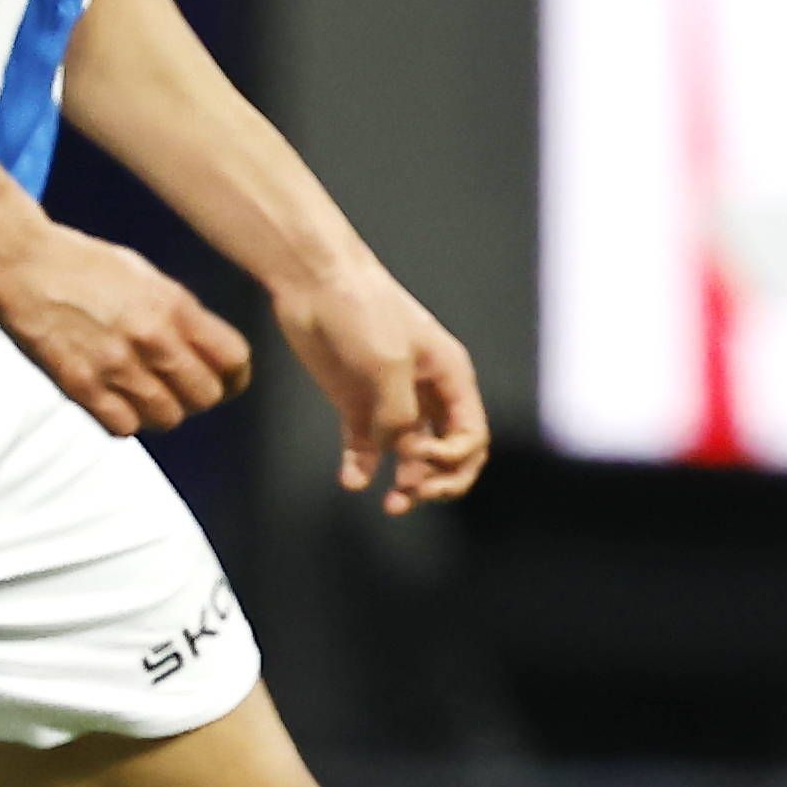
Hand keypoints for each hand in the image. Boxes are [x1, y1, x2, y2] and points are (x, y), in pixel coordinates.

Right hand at [0, 209, 253, 439]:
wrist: (23, 263)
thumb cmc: (85, 264)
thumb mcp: (149, 277)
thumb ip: (181, 315)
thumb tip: (207, 348)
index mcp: (175, 307)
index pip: (234, 360)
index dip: (235, 376)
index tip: (227, 381)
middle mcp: (152, 339)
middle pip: (205, 396)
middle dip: (199, 395)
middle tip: (181, 388)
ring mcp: (116, 366)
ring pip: (168, 418)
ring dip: (162, 411)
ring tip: (146, 394)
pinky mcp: (80, 386)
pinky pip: (123, 427)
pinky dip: (125, 420)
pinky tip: (116, 401)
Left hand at [279, 256, 490, 510]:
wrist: (314, 282)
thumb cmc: (362, 311)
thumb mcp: (388, 364)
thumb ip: (400, 415)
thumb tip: (404, 454)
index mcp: (449, 376)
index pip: (472, 434)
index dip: (453, 458)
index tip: (420, 455)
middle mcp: (426, 393)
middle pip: (450, 452)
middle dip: (439, 480)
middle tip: (412, 495)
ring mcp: (390, 400)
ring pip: (410, 457)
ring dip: (406, 484)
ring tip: (390, 504)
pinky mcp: (355, 404)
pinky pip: (367, 449)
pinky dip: (363, 469)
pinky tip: (352, 480)